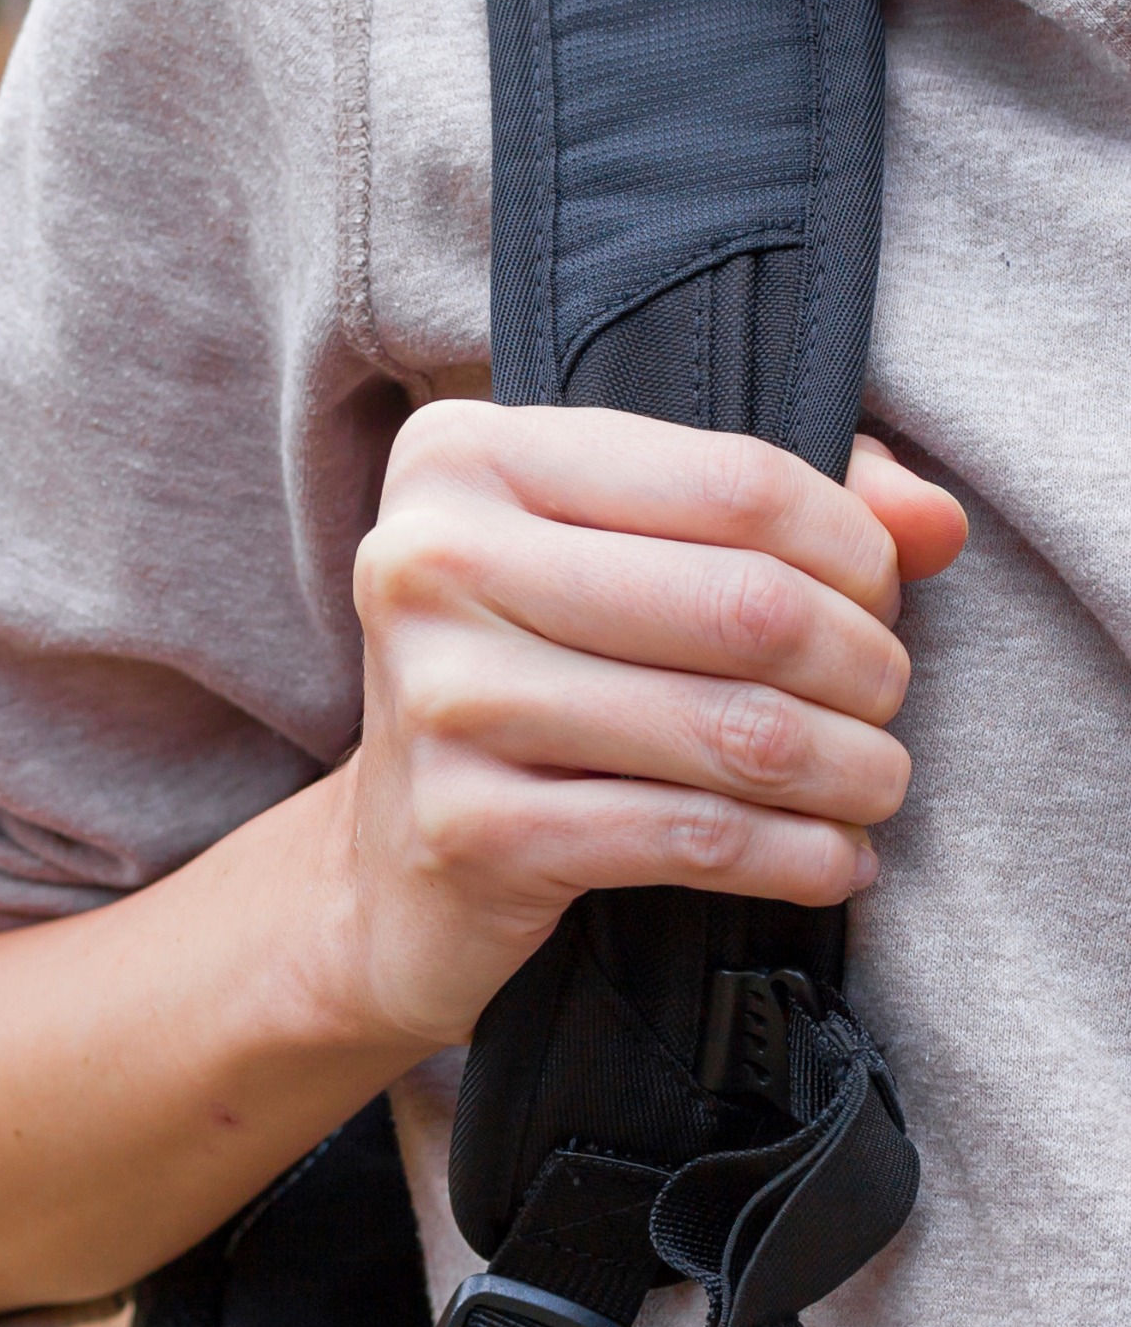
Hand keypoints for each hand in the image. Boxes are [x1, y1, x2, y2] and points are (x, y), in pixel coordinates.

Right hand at [333, 404, 967, 1045]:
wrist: (392, 867)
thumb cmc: (534, 680)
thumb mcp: (626, 557)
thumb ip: (783, 509)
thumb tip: (933, 520)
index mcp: (462, 459)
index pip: (736, 480)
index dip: (855, 549)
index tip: (877, 601)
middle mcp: (430, 564)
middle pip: (750, 605)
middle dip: (866, 666)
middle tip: (880, 703)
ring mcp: (440, 700)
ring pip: (740, 729)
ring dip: (853, 770)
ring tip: (872, 783)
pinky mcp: (469, 829)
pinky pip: (699, 838)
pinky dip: (801, 856)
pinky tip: (829, 858)